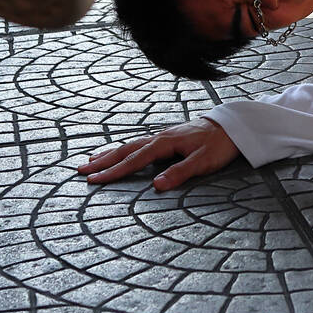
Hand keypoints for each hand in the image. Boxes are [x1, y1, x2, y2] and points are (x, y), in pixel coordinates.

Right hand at [79, 120, 241, 191]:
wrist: (232, 126)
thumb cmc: (219, 144)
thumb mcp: (203, 161)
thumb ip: (180, 173)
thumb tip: (156, 186)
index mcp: (164, 143)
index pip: (133, 160)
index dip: (113, 172)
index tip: (94, 180)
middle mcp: (159, 138)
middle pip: (125, 150)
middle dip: (102, 162)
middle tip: (80, 170)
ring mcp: (161, 137)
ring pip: (129, 146)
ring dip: (110, 154)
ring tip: (91, 161)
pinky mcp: (166, 139)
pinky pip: (138, 144)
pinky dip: (123, 149)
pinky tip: (119, 153)